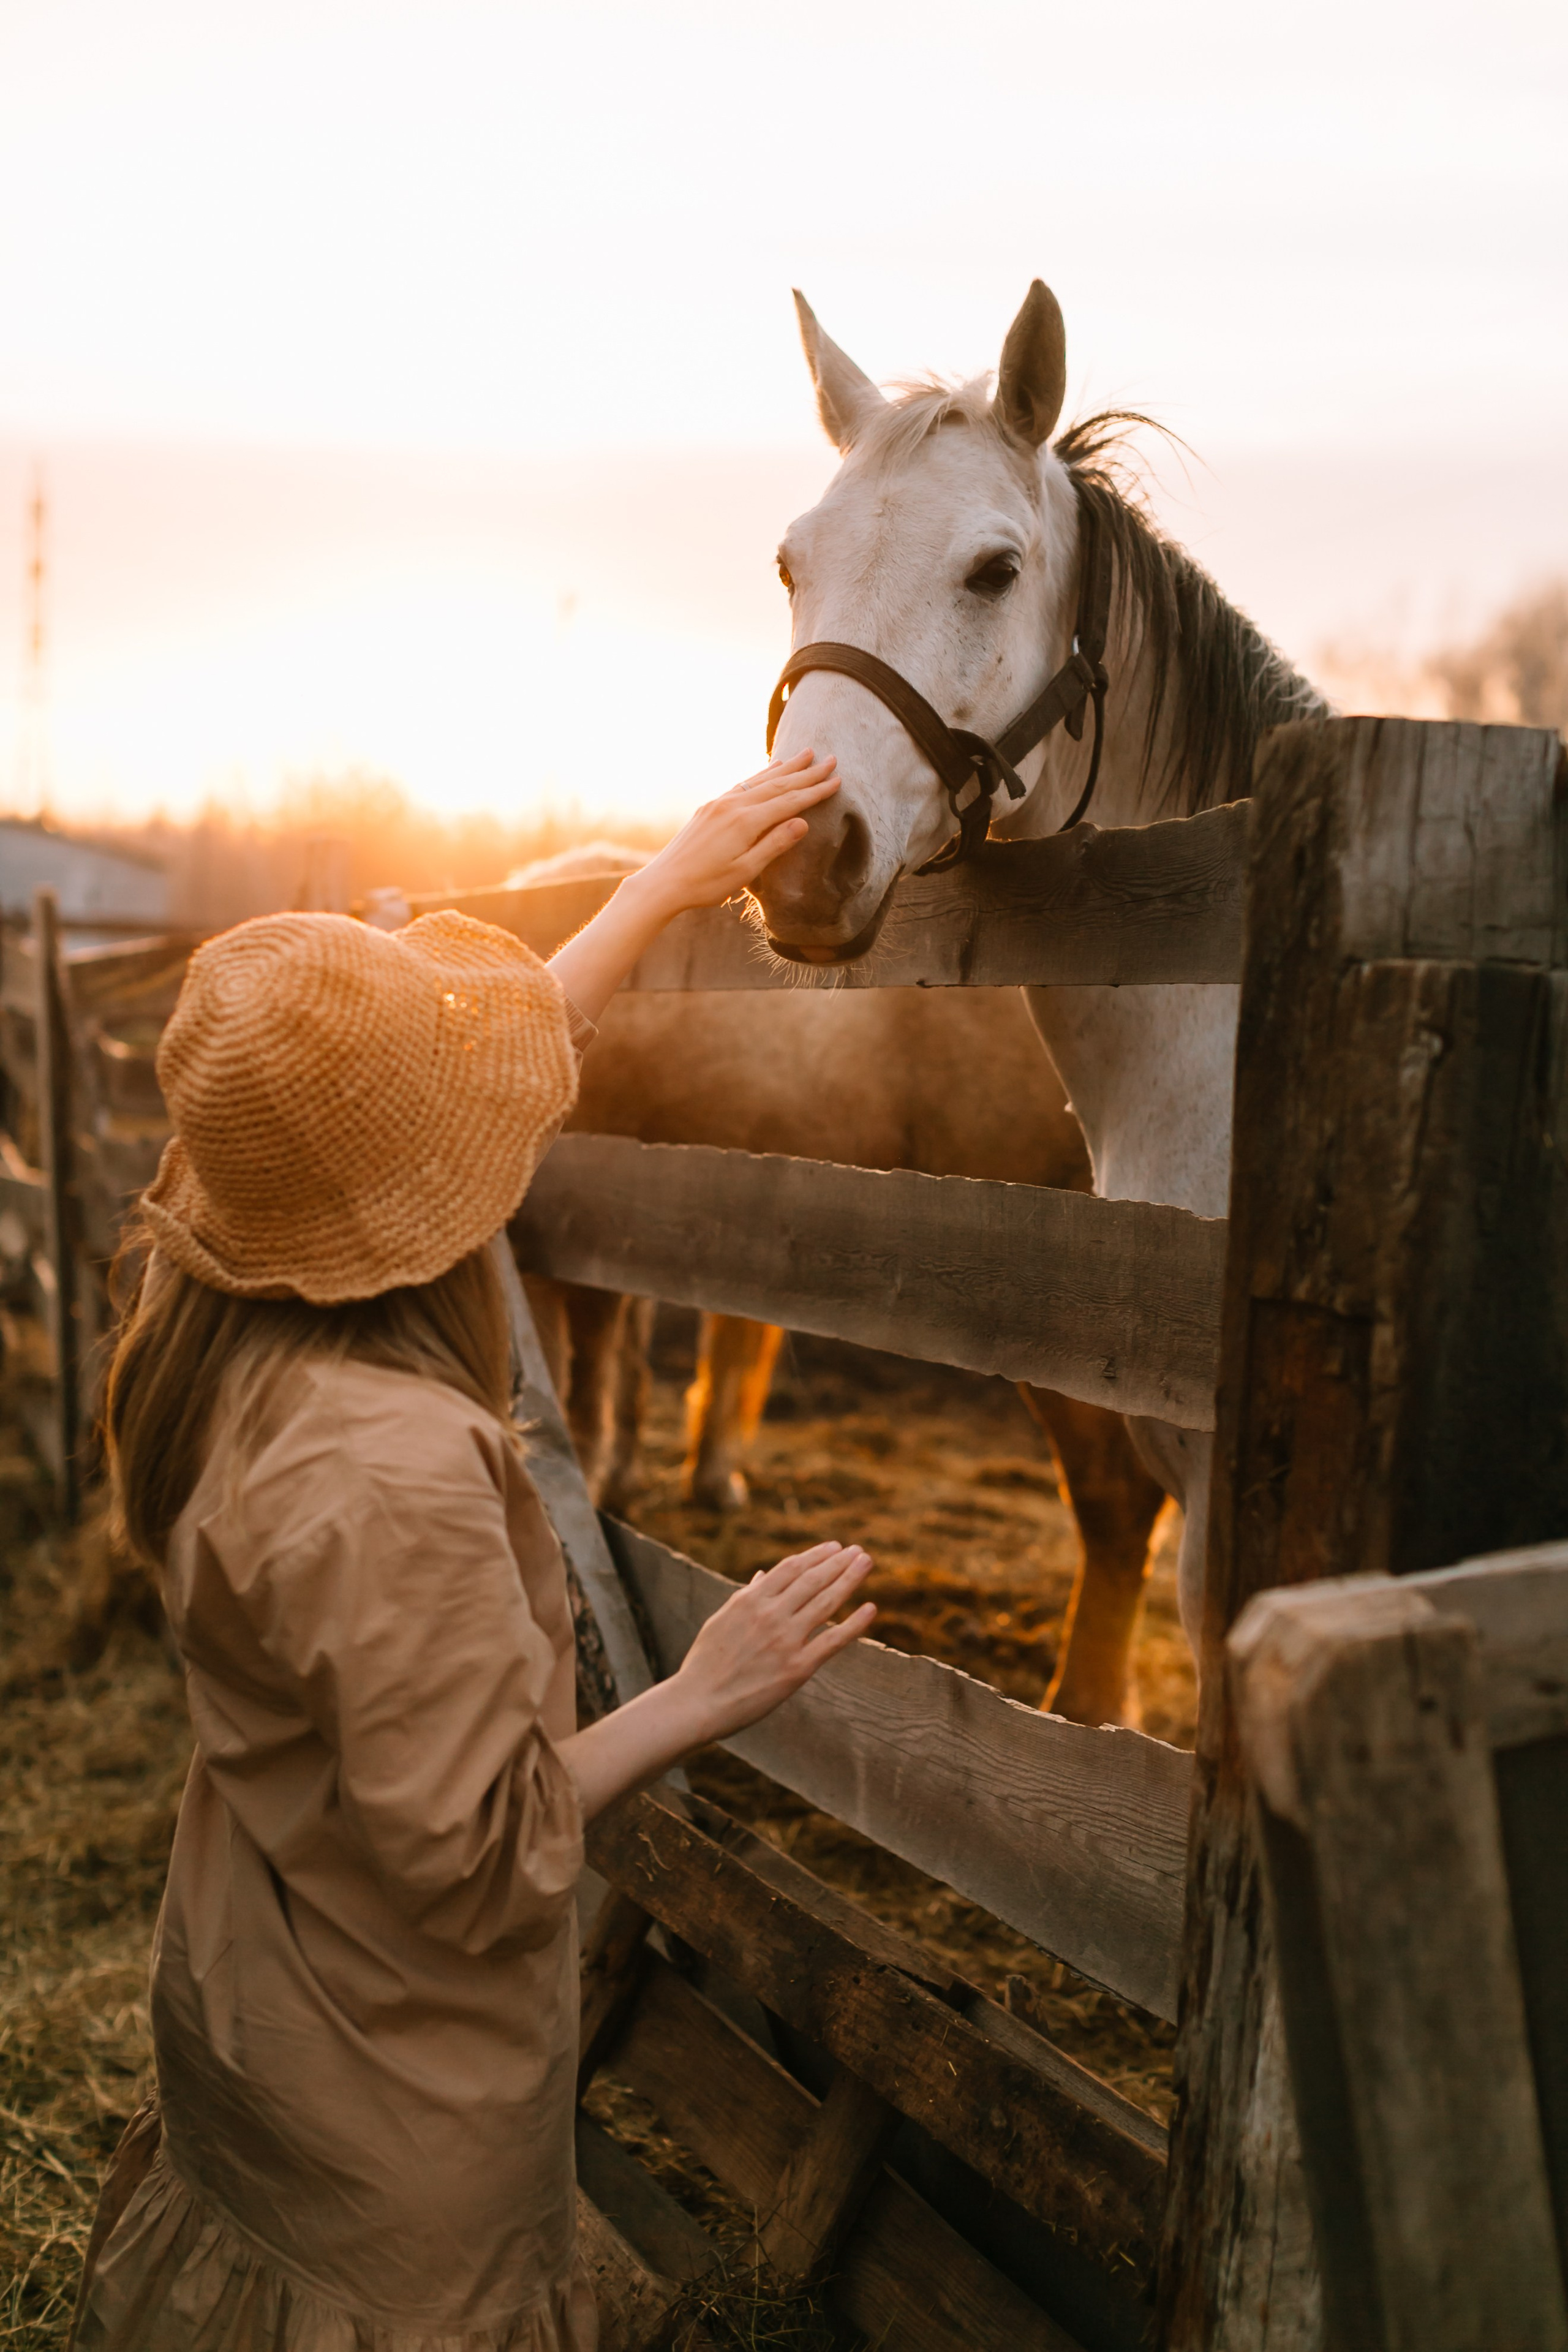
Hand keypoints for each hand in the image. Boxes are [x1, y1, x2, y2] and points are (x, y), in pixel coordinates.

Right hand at [557, 1539, 873, 1822]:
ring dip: (849, 1579)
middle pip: (813, 1580)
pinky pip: (832, 1641)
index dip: (816, 1555)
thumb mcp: (721, 1620)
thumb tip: (761, 1575)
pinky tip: (870, 1609)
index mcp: (750, 1600)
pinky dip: (854, 1624)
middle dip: (839, 1562)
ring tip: (867, 1563)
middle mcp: (770, 1615)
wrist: (697, 1702)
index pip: (791, 1568)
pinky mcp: (796, 1669)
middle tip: (860, 1552)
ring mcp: (785, 1641)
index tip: (835, 1547)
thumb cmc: (705, 1663)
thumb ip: (745, 1596)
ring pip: (826, 1602)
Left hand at [629, 749, 839, 921]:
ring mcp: (719, 803)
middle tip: (830, 759)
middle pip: (778, 784)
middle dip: (806, 772)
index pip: (789, 801)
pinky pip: (742, 784)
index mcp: (746, 821)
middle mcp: (733, 805)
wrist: (665, 881)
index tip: (837, 780)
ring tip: (804, 754)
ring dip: (785, 767)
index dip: (815, 791)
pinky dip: (761, 775)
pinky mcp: (710, 807)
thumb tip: (803, 822)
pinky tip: (769, 770)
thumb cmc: (706, 884)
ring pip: (759, 780)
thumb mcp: (745, 870)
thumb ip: (775, 844)